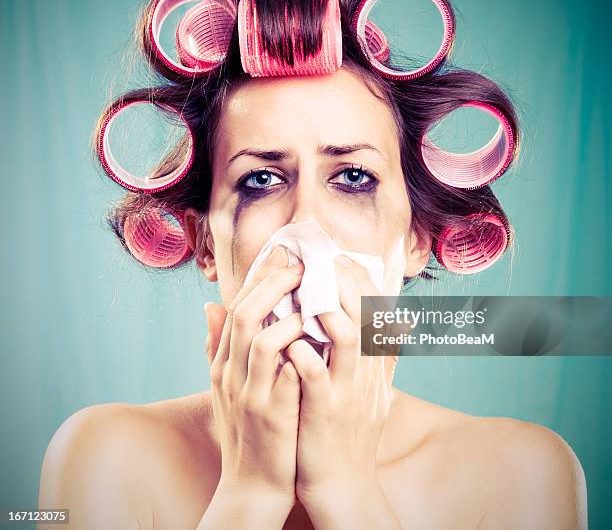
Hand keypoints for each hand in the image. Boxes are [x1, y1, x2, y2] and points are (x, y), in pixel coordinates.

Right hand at [204, 246, 305, 508]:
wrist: (252, 485)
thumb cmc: (246, 429)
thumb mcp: (225, 387)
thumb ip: (218, 347)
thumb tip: (210, 306)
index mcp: (222, 365)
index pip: (234, 310)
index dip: (257, 281)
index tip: (281, 258)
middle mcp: (230, 375)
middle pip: (244, 316)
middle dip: (272, 285)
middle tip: (299, 265)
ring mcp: (250, 395)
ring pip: (261, 340)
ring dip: (286, 314)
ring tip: (310, 298)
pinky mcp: (272, 415)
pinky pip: (285, 374)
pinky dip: (299, 350)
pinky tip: (317, 337)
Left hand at [285, 255, 397, 505]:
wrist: (345, 489)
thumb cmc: (352, 435)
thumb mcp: (376, 394)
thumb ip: (383, 358)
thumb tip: (400, 323)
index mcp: (374, 367)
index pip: (377, 313)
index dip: (362, 282)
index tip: (341, 259)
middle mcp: (366, 375)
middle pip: (367, 316)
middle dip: (348, 283)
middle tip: (326, 261)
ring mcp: (347, 393)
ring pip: (348, 339)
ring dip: (330, 310)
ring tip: (310, 290)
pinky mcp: (325, 414)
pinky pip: (316, 376)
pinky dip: (304, 354)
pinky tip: (291, 342)